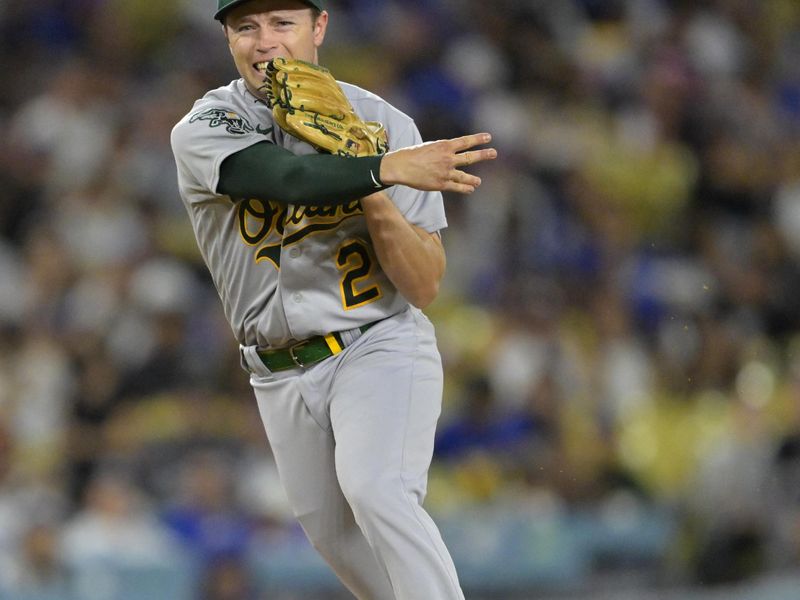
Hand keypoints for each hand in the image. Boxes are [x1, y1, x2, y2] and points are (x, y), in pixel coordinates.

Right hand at [379, 133, 496, 193]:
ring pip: (465, 176)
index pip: (465, 141)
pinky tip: (470, 189)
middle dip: (484, 155)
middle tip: (494, 153)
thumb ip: (441, 150)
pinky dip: (465, 188)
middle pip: (470, 157)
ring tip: (479, 182)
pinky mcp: (441, 184)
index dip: (478, 139)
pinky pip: (457, 187)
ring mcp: (446, 172)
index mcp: (444, 146)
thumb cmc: (410, 155)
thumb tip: (449, 152)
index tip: (488, 137)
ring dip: (474, 179)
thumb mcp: (428, 147)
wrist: (400, 167)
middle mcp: (448, 158)